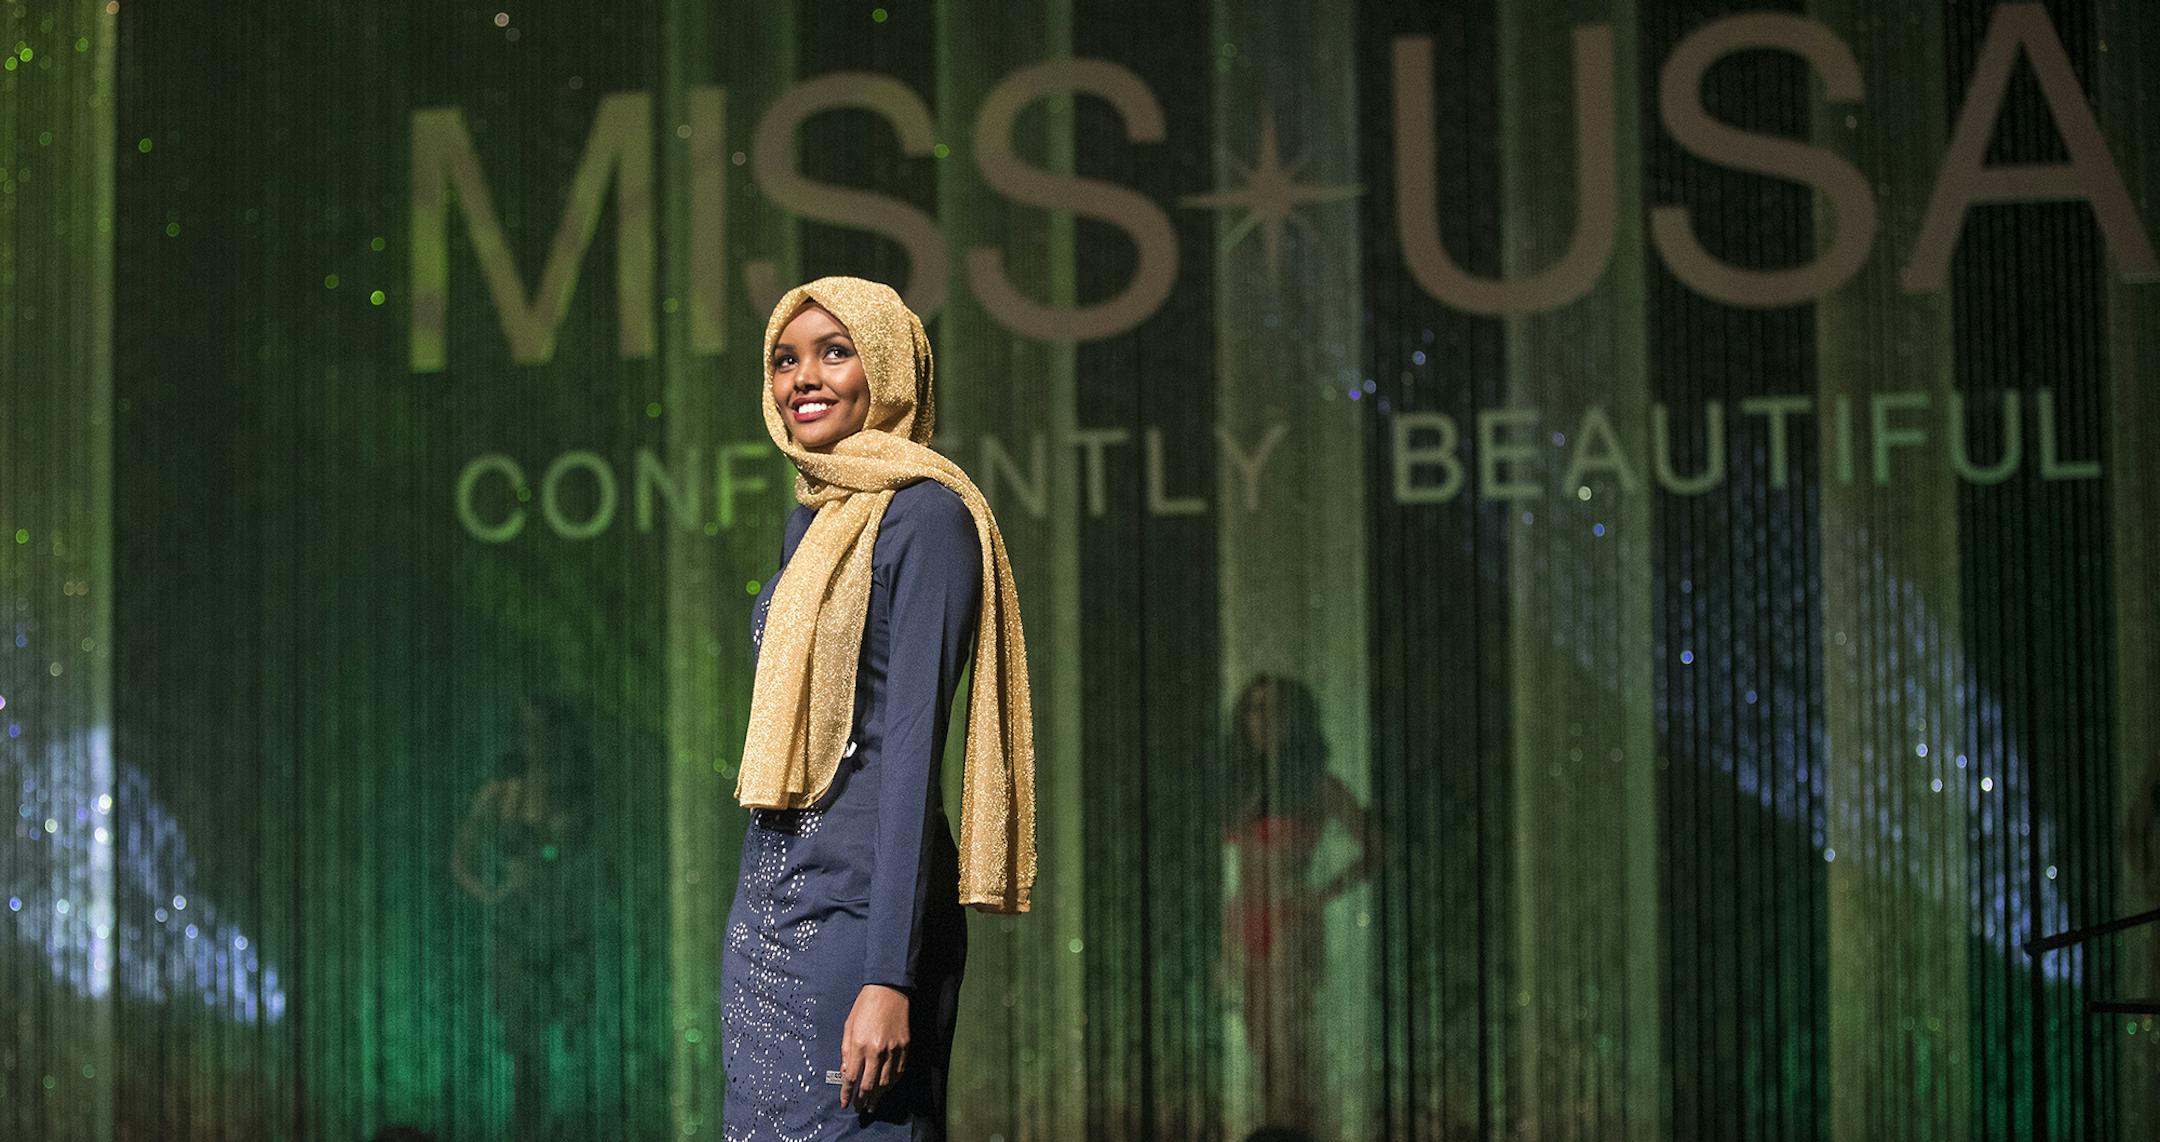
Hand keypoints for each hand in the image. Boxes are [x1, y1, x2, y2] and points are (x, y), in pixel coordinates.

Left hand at [839, 984, 909, 1112]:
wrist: (889, 990)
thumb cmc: (865, 1006)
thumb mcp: (849, 1026)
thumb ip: (847, 1051)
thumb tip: (847, 1071)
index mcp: (860, 1045)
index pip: (852, 1077)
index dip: (847, 1093)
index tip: (845, 1103)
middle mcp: (877, 1051)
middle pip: (869, 1085)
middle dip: (863, 1100)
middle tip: (860, 1108)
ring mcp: (893, 1050)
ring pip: (885, 1082)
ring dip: (878, 1096)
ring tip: (873, 1104)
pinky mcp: (905, 1047)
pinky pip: (899, 1072)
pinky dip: (892, 1083)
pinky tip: (887, 1088)